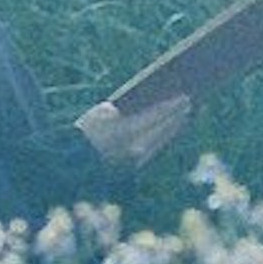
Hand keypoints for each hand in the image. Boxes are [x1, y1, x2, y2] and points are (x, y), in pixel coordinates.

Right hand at [76, 90, 195, 171]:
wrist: (72, 163)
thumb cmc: (84, 132)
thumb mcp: (100, 115)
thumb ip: (125, 109)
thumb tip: (146, 103)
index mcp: (124, 131)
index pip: (155, 116)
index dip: (171, 107)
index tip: (185, 97)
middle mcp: (132, 147)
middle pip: (161, 129)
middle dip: (176, 116)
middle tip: (190, 103)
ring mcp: (134, 159)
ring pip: (160, 141)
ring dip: (173, 128)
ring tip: (184, 115)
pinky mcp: (133, 166)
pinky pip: (154, 149)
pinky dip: (164, 138)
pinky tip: (171, 129)